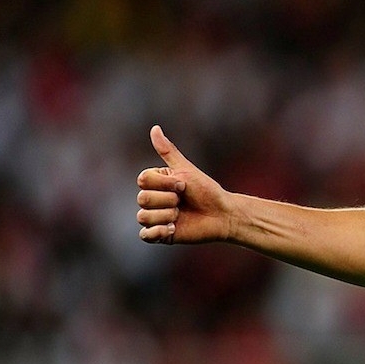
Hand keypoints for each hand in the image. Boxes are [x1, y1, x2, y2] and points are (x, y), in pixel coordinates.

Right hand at [136, 125, 233, 243]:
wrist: (222, 214)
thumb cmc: (207, 190)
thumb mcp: (186, 169)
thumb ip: (168, 151)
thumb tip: (154, 128)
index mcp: (155, 182)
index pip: (143, 180)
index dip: (164, 183)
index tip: (183, 185)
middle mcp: (152, 199)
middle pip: (142, 199)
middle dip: (167, 200)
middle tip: (183, 201)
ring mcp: (154, 217)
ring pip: (143, 216)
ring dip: (166, 215)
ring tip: (181, 215)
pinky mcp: (159, 235)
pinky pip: (145, 235)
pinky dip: (158, 231)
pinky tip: (174, 228)